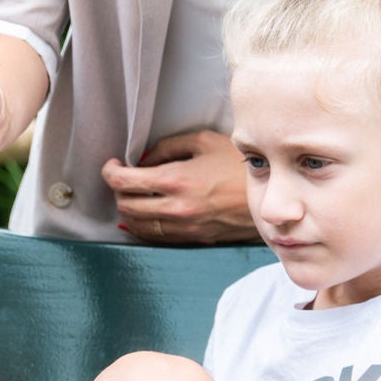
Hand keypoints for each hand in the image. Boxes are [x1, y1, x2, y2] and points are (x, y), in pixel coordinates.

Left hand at [102, 130, 257, 245]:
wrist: (271, 197)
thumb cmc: (239, 165)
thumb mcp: (203, 142)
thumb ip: (167, 147)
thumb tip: (143, 159)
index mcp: (176, 180)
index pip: (123, 181)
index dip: (109, 171)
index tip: (112, 164)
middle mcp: (175, 207)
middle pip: (125, 205)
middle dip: (117, 191)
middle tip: (123, 178)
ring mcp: (184, 227)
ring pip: (136, 226)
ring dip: (127, 210)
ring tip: (133, 195)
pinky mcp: (193, 238)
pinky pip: (155, 237)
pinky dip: (143, 226)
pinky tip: (146, 213)